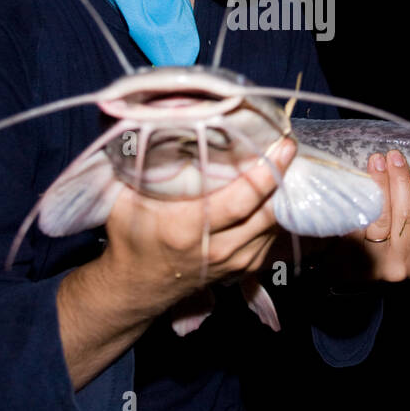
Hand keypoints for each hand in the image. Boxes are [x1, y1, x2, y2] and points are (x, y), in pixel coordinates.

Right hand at [97, 137, 296, 316]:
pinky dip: (276, 214)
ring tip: (283, 163)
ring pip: (273, 226)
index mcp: (185, 228)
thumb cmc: (129, 237)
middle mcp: (215, 248)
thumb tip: (150, 123)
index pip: (240, 202)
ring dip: (282, 196)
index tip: (282, 146)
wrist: (135, 287)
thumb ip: (136, 166)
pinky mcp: (243, 268)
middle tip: (288, 147)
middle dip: (282, 178)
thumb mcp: (122, 201)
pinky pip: (270, 237)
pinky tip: (275, 192)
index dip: (265, 175)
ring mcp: (233, 262)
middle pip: (266, 213)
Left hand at [344, 149, 409, 280]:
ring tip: (376, 161)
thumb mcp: (401, 242)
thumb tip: (400, 171)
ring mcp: (375, 263)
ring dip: (380, 184)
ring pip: (381, 217)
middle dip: (401, 180)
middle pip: (406, 216)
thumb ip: (405, 214)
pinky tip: (355, 181)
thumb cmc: (378, 252)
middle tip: (394, 157)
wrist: (345, 278)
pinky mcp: (350, 256)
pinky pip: (357, 221)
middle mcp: (402, 264)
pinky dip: (357, 198)